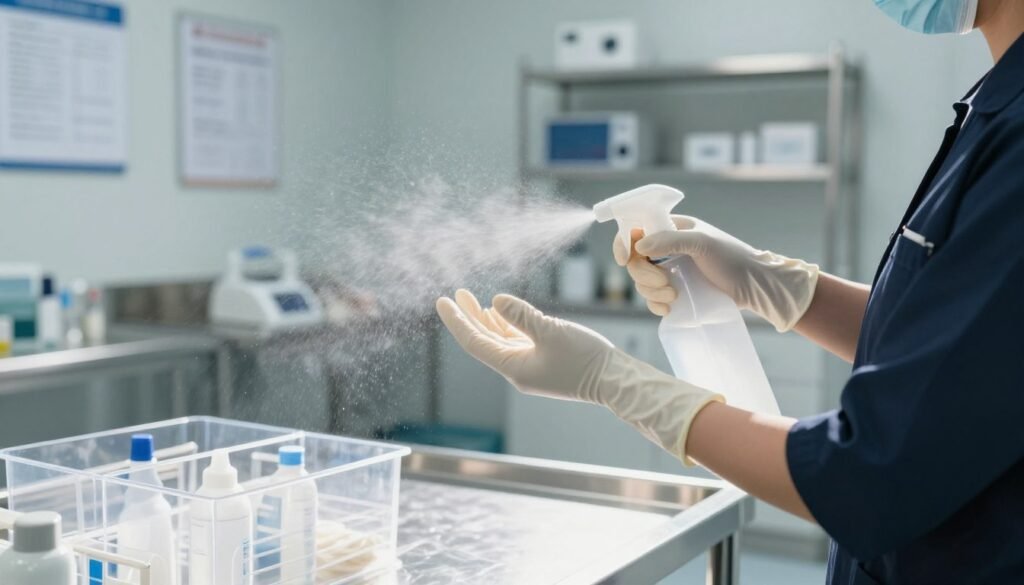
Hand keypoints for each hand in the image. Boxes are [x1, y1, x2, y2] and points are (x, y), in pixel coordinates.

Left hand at [436, 290, 722, 462]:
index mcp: (513, 367)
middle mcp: (516, 369)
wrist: (615, 380)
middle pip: (483, 340)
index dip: (457, 321)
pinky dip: (505, 325)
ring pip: (498, 340)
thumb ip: (522, 316)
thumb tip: (496, 301)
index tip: (443, 301)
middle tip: (454, 295)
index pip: (475, 342)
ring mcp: (529, 366)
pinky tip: (499, 312)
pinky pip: (515, 341)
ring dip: (485, 319)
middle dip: (467, 317)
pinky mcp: (542, 361)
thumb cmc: (586, 359)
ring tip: (471, 299)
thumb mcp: (551, 332)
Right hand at [613, 215, 818, 331]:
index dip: (624, 243)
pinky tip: (669, 308)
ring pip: (641, 281)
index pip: (635, 229)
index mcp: (671, 228)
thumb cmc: (733, 258)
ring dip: (651, 292)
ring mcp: (671, 270)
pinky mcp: (675, 291)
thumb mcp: (702, 243)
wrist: (755, 287)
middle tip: (666, 283)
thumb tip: (639, 245)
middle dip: (645, 275)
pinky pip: (652, 298)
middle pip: (635, 261)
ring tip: (674, 296)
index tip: (624, 260)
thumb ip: (670, 240)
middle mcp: (667, 248)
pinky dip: (655, 304)